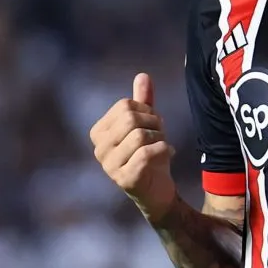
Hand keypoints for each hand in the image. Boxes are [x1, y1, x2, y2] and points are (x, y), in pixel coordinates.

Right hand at [90, 72, 176, 220]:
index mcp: (99, 133)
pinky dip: (164, 150)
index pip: (125, 105)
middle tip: (160, 135)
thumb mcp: (147, 125)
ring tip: (162, 146)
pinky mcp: (125, 179)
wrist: (158, 192)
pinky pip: (147, 154)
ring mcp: (109, 166)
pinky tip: (168, 154)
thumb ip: (143, 101)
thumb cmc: (149, 156)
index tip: (152, 124)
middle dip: (153, 123)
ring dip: (159, 137)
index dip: (146, 111)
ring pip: (139, 135)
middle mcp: (99, 149)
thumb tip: (142, 75)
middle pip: (130, 118)